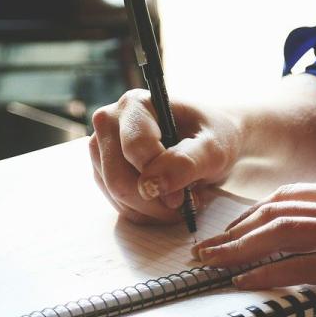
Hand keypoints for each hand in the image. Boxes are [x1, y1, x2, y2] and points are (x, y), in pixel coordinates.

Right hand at [89, 90, 237, 223]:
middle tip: (184, 203)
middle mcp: (109, 122)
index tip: (186, 194)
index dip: (160, 177)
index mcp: (135, 104)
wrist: (209, 142)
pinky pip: (118, 204)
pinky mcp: (103, 171)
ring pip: (116, 195)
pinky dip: (144, 212)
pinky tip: (164, 202)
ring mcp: (101, 148)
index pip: (134, 149)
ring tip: (179, 200)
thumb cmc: (213, 137)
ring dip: (151, 209)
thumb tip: (151, 186)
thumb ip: (186, 163)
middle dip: (154, 201)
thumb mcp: (214, 149)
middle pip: (118, 178)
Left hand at [192, 180, 315, 315]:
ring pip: (280, 234)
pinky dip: (268, 274)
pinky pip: (303, 266)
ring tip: (211, 264)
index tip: (228, 230)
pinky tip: (245, 282)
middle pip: (273, 212)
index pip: (286, 197)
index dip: (249, 214)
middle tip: (204, 249)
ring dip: (237, 250)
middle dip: (232, 231)